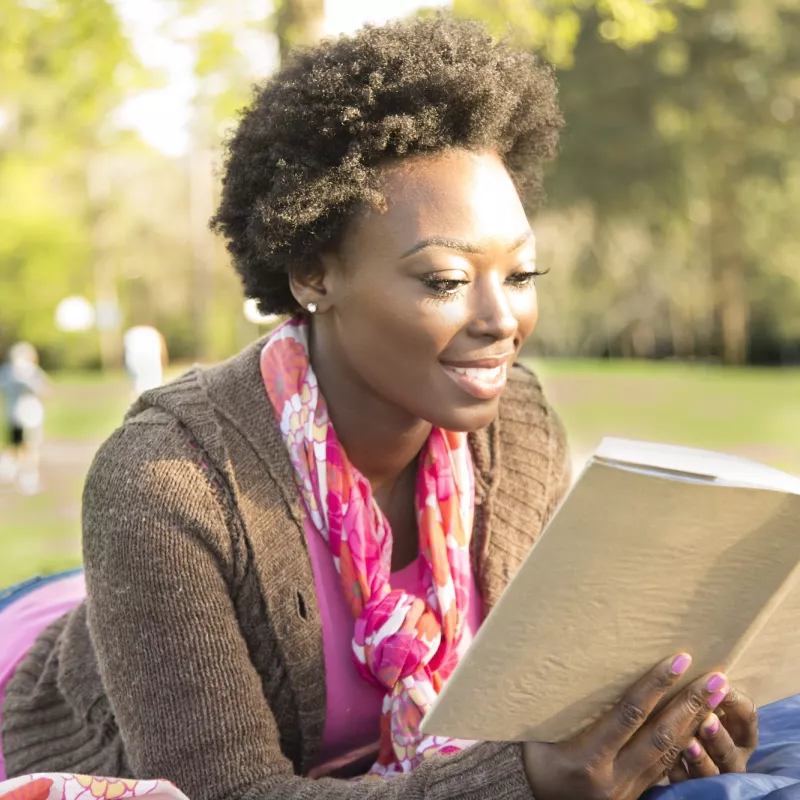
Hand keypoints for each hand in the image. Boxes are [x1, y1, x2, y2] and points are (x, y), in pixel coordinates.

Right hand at [522, 654, 728, 799]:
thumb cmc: (530, 758)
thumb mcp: (538, 731)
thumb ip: (565, 708)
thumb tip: (578, 663)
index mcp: (587, 759)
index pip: (629, 715)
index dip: (655, 686)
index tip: (679, 660)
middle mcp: (612, 779)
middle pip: (660, 736)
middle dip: (691, 704)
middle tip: (717, 677)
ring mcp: (626, 792)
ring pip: (669, 754)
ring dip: (696, 723)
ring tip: (718, 696)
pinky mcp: (633, 798)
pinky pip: (665, 770)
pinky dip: (685, 745)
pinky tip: (699, 726)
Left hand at [669, 685, 757, 781]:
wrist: (689, 747)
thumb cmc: (695, 710)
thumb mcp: (709, 701)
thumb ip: (706, 691)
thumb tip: (694, 666)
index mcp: (740, 732)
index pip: (748, 716)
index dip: (736, 702)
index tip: (721, 685)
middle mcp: (731, 756)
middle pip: (730, 751)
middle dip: (719, 736)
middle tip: (707, 719)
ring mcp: (712, 772)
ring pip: (711, 771)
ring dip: (700, 757)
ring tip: (688, 743)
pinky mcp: (690, 784)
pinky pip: (685, 782)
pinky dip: (677, 771)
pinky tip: (668, 761)